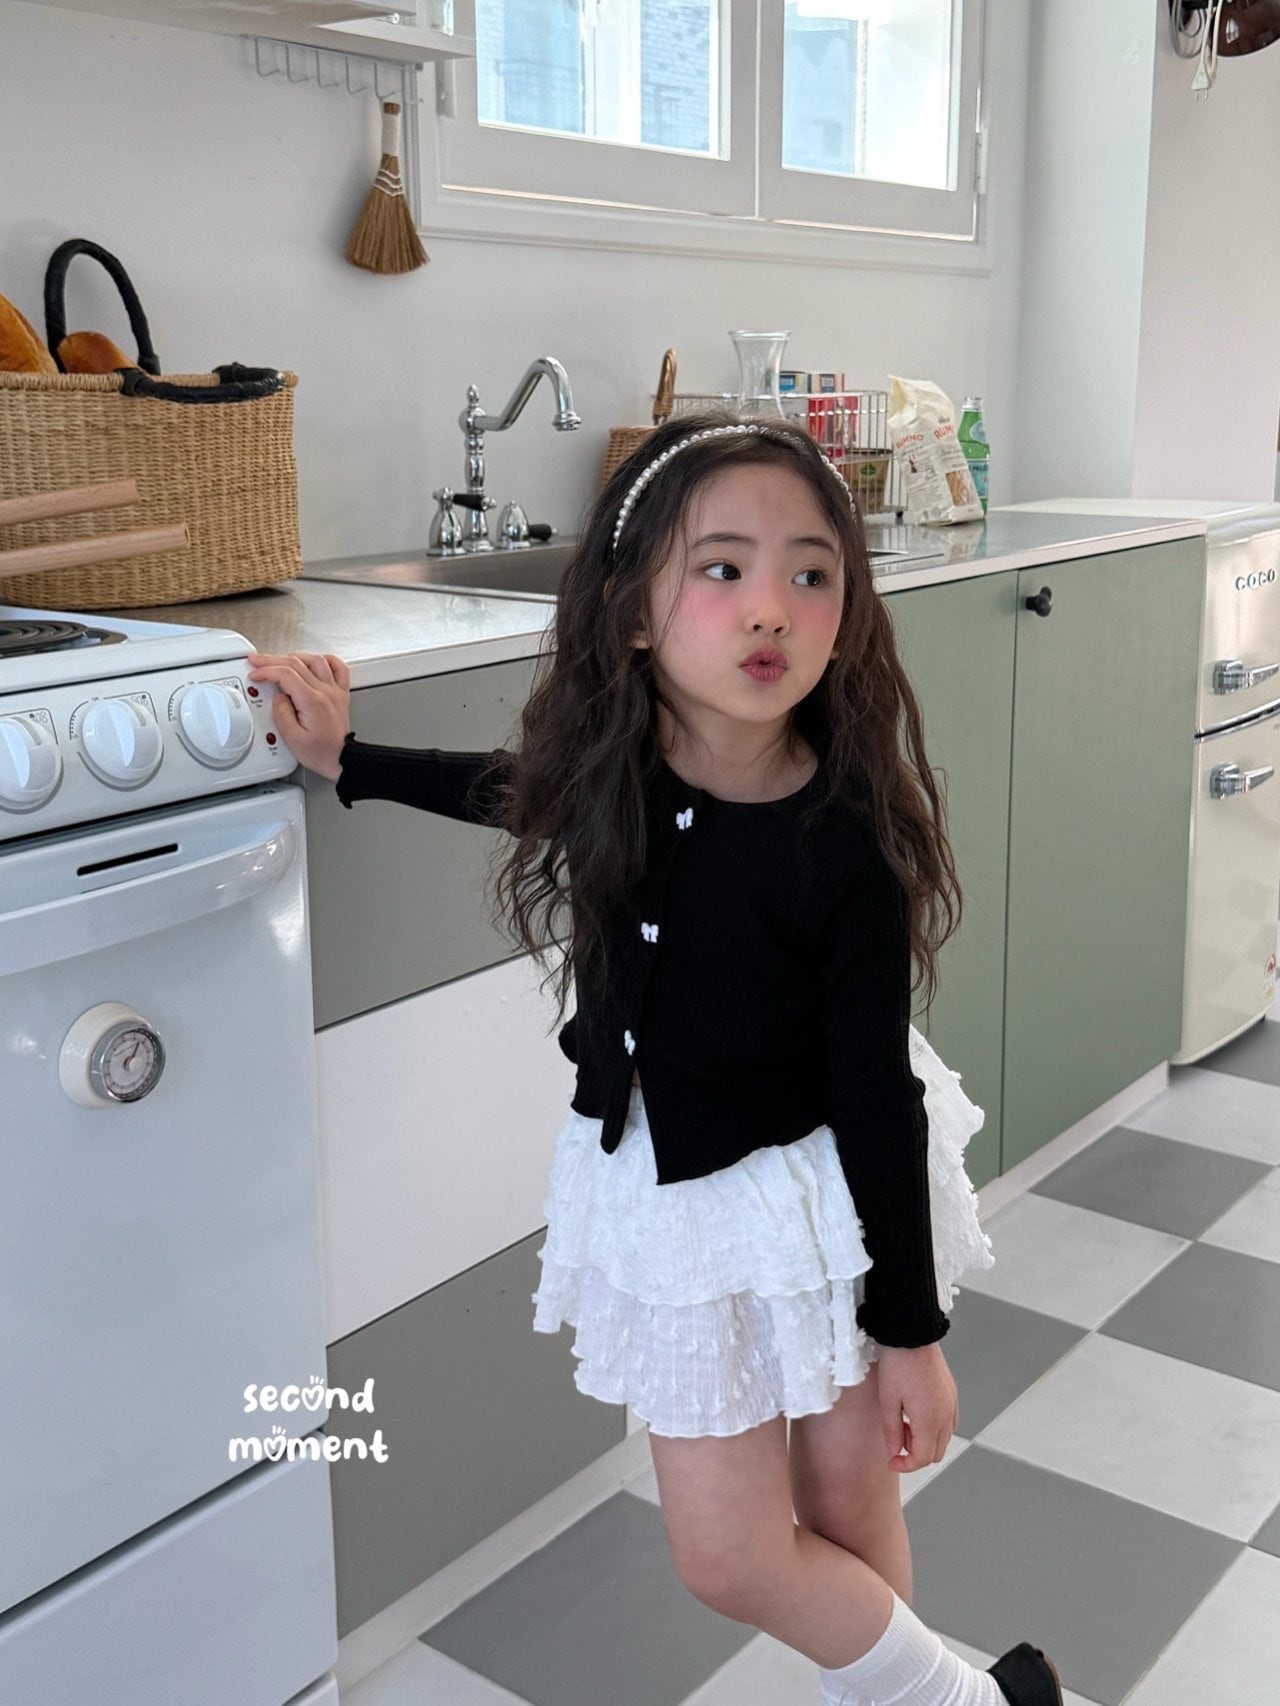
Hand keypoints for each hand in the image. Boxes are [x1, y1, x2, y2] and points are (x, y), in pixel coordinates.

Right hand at [245, 650, 350, 782]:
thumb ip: (281, 714)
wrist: (343, 759)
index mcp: (312, 701)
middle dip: (272, 659)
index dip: (266, 671)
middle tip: (258, 661)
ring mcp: (335, 690)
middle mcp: (326, 691)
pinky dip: (326, 659)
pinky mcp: (340, 693)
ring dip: (294, 656)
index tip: (255, 674)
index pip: (286, 674)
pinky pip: (338, 667)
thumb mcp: (292, 739)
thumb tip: (277, 697)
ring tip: (280, 660)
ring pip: (315, 660)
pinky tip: (314, 660)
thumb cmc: (321, 753)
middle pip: (296, 663)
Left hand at [877, 1342, 957, 1472]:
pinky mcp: (952, 1394)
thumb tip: (894, 1452)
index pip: (923, 1458)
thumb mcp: (888, 1401)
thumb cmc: (898, 1363)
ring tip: (904, 1421)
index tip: (892, 1461)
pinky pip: (948, 1422)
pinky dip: (934, 1427)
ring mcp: (952, 1404)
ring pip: (944, 1439)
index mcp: (930, 1420)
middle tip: (896, 1437)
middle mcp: (946, 1415)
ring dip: (925, 1440)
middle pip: (936, 1453)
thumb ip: (892, 1431)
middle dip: (916, 1453)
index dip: (906, 1465)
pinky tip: (916, 1412)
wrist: (912, 1334)